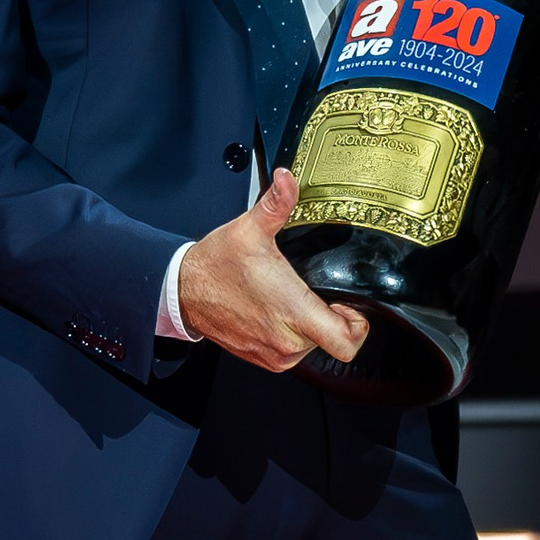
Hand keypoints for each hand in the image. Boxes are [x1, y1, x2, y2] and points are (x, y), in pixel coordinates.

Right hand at [176, 170, 367, 369]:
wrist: (183, 290)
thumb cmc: (215, 264)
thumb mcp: (250, 229)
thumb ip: (277, 203)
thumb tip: (287, 179)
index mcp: (292, 310)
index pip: (348, 340)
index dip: (357, 323)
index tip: (345, 302)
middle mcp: (286, 340)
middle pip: (333, 340)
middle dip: (328, 316)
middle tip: (310, 291)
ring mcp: (275, 354)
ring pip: (313, 347)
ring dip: (309, 327)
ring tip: (287, 300)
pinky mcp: (264, 360)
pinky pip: (292, 352)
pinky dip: (289, 335)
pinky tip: (274, 312)